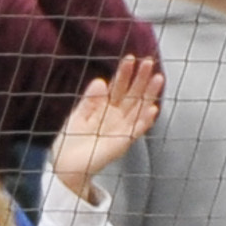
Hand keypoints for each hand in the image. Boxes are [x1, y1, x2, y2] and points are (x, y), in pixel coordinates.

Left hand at [49, 55, 160, 202]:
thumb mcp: (78, 115)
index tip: (130, 59)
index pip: (118, 87)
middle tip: (150, 62)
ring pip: (139, 109)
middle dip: (141, 79)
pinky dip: (145, 121)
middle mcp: (116, 117)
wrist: (66, 166)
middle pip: (132, 94)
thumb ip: (90, 100)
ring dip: (149, 95)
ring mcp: (121, 129)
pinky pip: (136, 130)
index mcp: (105, 108)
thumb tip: (100, 81)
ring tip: (158, 79)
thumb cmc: (71, 143)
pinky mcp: (123, 143)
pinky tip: (153, 109)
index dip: (125, 73)